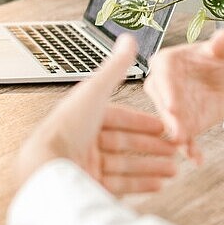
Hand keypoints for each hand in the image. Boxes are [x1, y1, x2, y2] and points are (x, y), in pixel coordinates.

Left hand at [14, 35, 178, 195]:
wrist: (48, 167)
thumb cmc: (68, 127)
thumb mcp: (95, 91)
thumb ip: (115, 67)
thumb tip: (128, 39)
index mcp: (84, 116)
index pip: (119, 118)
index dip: (143, 122)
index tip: (164, 127)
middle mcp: (84, 140)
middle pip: (124, 143)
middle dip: (152, 147)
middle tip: (175, 150)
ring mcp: (86, 164)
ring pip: (126, 165)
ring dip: (152, 166)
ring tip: (174, 170)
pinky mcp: (89, 185)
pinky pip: (120, 185)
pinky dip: (141, 184)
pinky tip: (159, 185)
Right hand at [143, 28, 223, 163]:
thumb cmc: (221, 60)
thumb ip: (223, 44)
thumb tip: (222, 38)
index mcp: (165, 62)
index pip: (162, 75)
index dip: (168, 91)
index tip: (173, 106)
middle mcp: (161, 85)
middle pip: (162, 103)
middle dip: (170, 119)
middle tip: (177, 132)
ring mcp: (168, 107)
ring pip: (170, 123)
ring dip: (177, 136)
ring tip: (186, 146)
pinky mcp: (180, 124)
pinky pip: (183, 137)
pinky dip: (189, 148)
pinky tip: (197, 158)